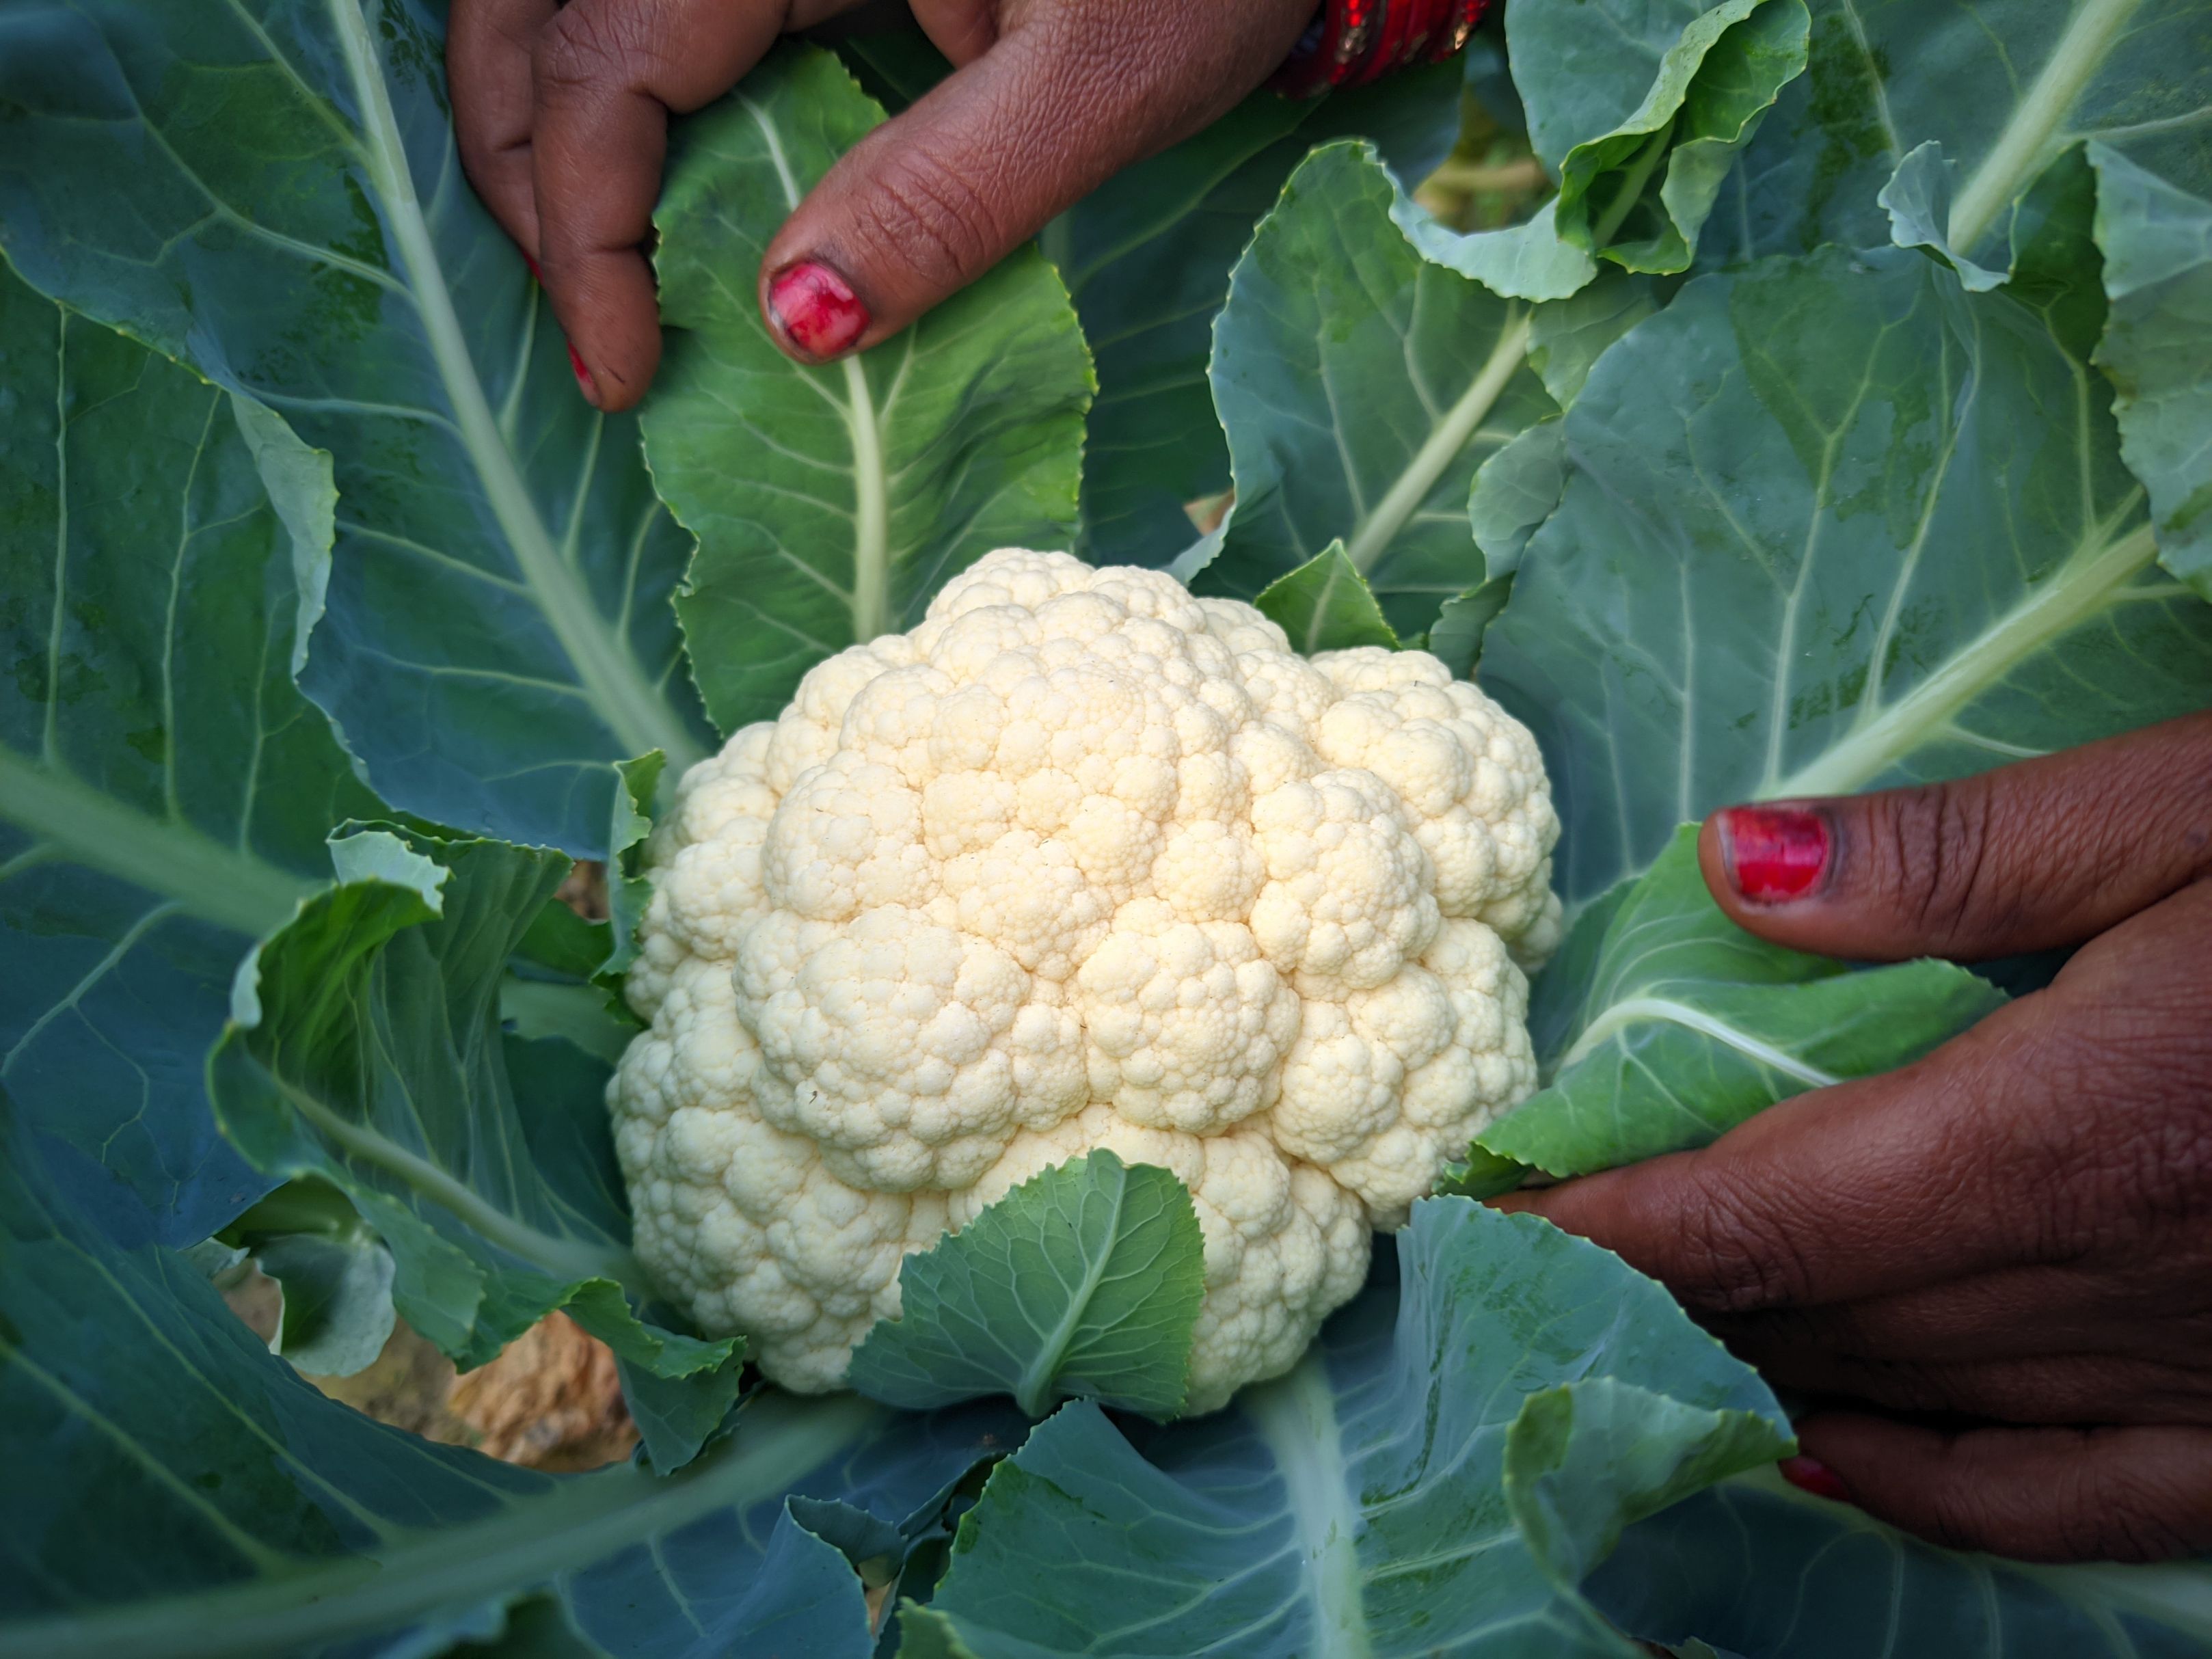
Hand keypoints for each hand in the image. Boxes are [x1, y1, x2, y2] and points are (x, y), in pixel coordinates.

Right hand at [450, 0, 1314, 407]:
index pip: (605, 56)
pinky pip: (646, 12)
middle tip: (593, 339)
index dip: (585, 227)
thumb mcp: (1102, 82)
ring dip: (553, 137)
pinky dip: (622, 108)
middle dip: (528, 179)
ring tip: (603, 284)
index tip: (625, 373)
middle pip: (534, 15)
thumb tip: (798, 326)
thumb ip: (950, 192)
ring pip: (562, 7)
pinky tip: (657, 208)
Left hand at [1497, 713, 2211, 1562]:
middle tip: (1512, 1256)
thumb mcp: (2193, 808)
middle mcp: (2112, 1282)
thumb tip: (1725, 866)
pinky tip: (1827, 1454)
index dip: (1596, 1220)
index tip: (1473, 1208)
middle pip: (1806, 1313)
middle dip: (1641, 1289)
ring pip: (1903, 1401)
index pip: (1753, 1211)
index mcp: (2067, 1129)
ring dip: (1748, 1371)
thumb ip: (1949, 861)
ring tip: (1617, 1336)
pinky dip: (1925, 1485)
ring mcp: (2195, 1373)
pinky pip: (2062, 1492)